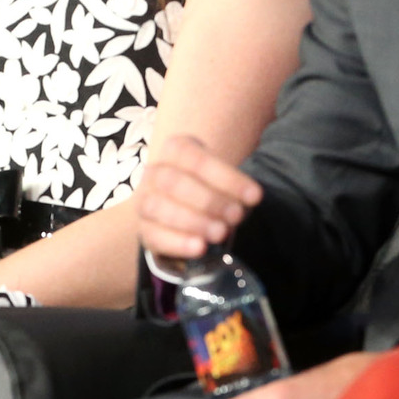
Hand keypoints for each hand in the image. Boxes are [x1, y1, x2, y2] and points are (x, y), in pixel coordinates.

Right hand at [135, 135, 263, 263]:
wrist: (185, 209)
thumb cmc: (210, 190)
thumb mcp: (223, 182)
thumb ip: (233, 190)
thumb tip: (246, 202)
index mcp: (176, 150)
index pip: (196, 159)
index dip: (226, 178)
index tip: (255, 196)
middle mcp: (155, 172)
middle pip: (174, 182)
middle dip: (209, 200)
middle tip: (236, 216)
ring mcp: (144, 200)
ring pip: (158, 206)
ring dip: (193, 221)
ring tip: (221, 233)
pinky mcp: (143, 229)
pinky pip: (154, 235)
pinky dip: (177, 242)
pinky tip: (200, 248)